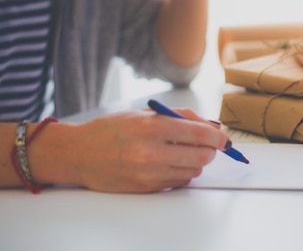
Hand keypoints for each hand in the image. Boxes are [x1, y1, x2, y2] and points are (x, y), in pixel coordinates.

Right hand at [56, 109, 227, 192]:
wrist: (78, 154)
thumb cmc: (111, 129)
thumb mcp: (144, 113)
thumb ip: (180, 116)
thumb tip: (211, 125)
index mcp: (151, 128)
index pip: (199, 133)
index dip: (218, 136)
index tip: (224, 138)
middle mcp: (151, 153)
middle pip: (202, 157)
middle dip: (210, 150)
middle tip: (207, 144)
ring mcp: (148, 174)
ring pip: (192, 172)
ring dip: (194, 162)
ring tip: (180, 151)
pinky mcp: (146, 188)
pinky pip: (178, 182)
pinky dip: (180, 172)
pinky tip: (167, 162)